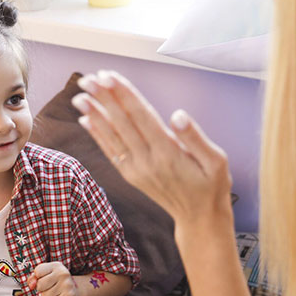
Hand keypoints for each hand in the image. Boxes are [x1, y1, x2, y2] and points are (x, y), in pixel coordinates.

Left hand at [27, 262, 79, 295]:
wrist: (74, 289)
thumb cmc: (55, 281)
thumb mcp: (45, 275)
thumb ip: (34, 278)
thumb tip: (31, 285)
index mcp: (56, 265)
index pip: (37, 272)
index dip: (38, 278)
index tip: (45, 278)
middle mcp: (63, 273)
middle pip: (40, 285)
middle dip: (41, 289)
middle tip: (50, 287)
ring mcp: (67, 285)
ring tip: (55, 293)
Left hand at [71, 70, 233, 228]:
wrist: (199, 219)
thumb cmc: (211, 186)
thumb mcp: (216, 161)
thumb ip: (195, 137)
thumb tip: (177, 114)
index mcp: (168, 153)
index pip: (141, 116)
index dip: (124, 95)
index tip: (109, 76)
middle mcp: (148, 161)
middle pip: (122, 123)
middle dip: (104, 99)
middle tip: (88, 79)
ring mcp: (137, 170)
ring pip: (112, 136)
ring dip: (95, 114)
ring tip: (79, 95)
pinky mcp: (131, 176)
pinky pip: (111, 151)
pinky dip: (97, 134)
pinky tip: (86, 119)